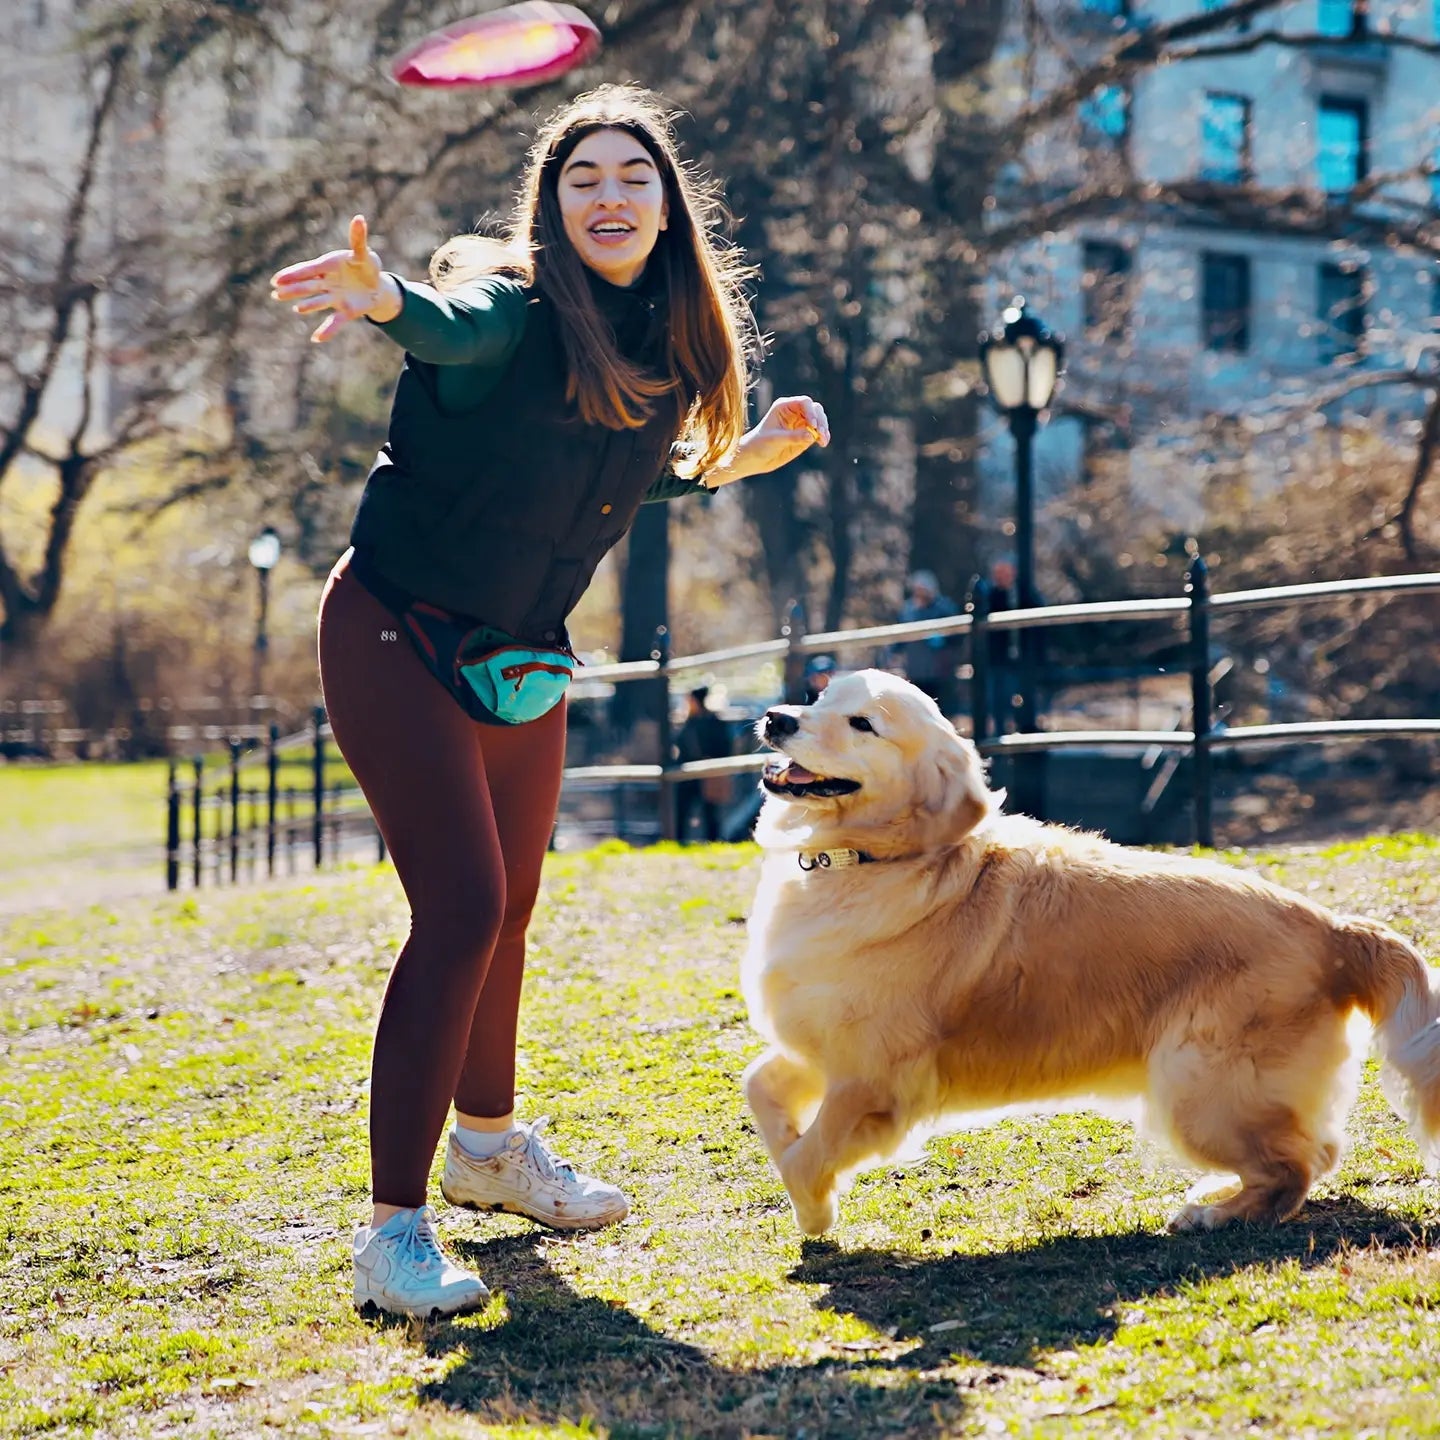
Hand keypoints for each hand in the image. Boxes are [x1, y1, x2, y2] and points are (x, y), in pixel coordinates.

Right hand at [269, 215, 399, 342]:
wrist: (377, 286)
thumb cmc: (366, 265)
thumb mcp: (363, 253)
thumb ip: (358, 239)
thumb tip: (360, 218)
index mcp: (327, 266)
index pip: (308, 270)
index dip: (293, 274)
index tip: (277, 279)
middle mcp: (327, 283)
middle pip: (308, 286)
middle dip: (293, 289)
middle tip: (276, 293)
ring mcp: (334, 298)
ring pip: (318, 301)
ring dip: (307, 305)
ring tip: (296, 308)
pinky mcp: (345, 311)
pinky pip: (335, 322)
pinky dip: (327, 330)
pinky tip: (316, 339)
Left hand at [740, 395, 829, 475]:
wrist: (755, 458)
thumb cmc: (760, 444)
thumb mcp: (775, 439)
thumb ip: (793, 437)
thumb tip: (811, 436)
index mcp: (785, 406)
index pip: (805, 402)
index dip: (811, 412)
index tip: (812, 425)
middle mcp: (795, 412)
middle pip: (815, 409)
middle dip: (820, 420)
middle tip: (820, 433)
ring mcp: (801, 424)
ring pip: (820, 420)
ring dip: (824, 429)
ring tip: (823, 441)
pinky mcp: (805, 436)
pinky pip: (818, 433)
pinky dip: (823, 437)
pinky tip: (823, 443)